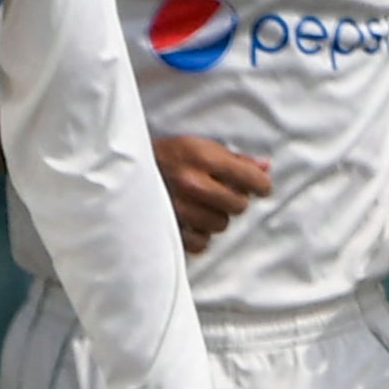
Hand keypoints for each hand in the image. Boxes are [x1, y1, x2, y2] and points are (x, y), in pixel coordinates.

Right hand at [153, 134, 271, 256]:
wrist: (123, 171)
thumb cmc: (166, 156)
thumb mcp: (199, 146)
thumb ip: (235, 158)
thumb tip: (266, 167)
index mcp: (201, 157)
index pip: (249, 178)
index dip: (261, 184)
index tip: (260, 187)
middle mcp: (191, 183)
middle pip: (238, 205)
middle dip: (235, 199)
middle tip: (224, 194)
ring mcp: (178, 209)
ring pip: (221, 225)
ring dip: (217, 217)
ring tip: (203, 205)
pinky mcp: (167, 229)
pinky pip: (201, 243)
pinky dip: (200, 235)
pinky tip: (193, 222)